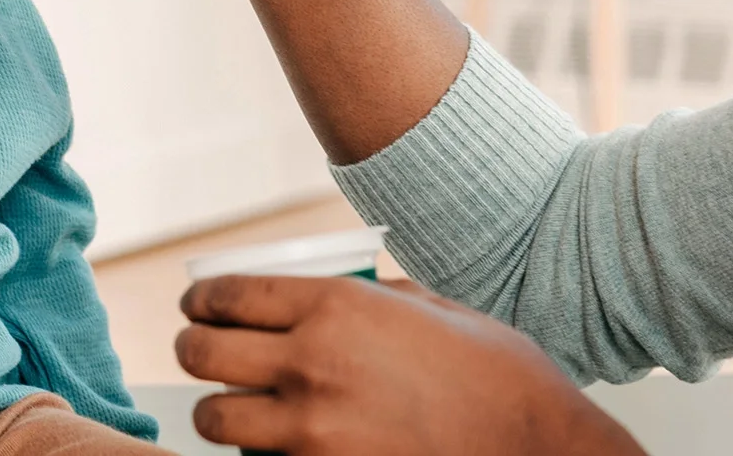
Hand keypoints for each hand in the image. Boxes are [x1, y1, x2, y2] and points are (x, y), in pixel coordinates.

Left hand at [175, 275, 647, 455]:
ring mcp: (313, 433)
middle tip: (204, 352)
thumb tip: (327, 292)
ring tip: (237, 407)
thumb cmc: (498, 375)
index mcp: (337, 305)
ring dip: (221, 412)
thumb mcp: (428, 308)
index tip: (198, 306)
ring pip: (216, 420)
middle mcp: (313, 364)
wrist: (537, 448)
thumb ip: (368, 297)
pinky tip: (278, 448)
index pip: (227, 295)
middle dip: (195, 349)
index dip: (200, 299)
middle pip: (202, 354)